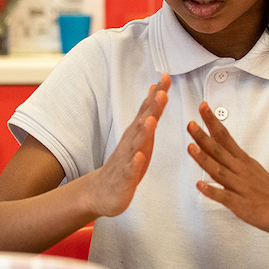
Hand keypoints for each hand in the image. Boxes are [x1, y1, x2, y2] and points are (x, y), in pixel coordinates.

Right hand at [82, 74, 168, 217]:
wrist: (102, 192)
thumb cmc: (126, 164)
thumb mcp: (140, 136)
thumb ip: (148, 113)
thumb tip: (156, 91)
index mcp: (137, 133)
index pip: (147, 110)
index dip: (156, 94)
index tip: (166, 77)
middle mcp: (130, 143)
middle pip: (142, 122)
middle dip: (152, 108)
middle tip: (161, 92)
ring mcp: (126, 160)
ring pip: (135, 144)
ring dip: (143, 132)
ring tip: (151, 120)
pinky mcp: (124, 178)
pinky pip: (130, 170)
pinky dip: (135, 163)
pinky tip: (140, 157)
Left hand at [187, 102, 268, 233]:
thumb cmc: (268, 189)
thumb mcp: (250, 167)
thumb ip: (230, 158)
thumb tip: (213, 144)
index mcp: (242, 160)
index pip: (225, 136)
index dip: (212, 122)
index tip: (203, 107)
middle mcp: (240, 170)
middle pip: (219, 150)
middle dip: (203, 137)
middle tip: (191, 123)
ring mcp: (241, 187)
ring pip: (219, 171)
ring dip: (204, 159)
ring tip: (190, 147)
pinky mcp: (242, 204)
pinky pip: (225, 197)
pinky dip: (212, 191)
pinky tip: (200, 185)